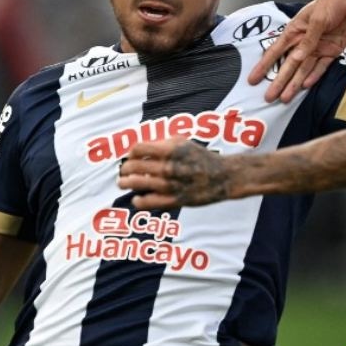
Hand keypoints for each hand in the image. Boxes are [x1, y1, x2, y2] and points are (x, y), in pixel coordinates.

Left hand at [118, 139, 237, 208]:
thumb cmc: (201, 157)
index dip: (131, 152)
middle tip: (124, 171)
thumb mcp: (184, 142)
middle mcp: (169, 167)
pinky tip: (137, 198)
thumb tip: (142, 147)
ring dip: (126, 183)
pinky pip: (148, 203)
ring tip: (123, 183)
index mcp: (170, 150)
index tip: (132, 156)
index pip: (138, 148)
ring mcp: (171, 185)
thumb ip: (162, 142)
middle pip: (134, 166)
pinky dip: (138, 201)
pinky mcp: (175, 200)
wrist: (223, 177)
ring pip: (137, 183)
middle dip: (125, 168)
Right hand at [249, 0, 345, 102]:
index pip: (275, 51)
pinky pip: (321, 67)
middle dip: (278, 81)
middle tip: (269, 96)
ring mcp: (318, 47)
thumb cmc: (332, 1)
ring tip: (284, 98)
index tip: (253, 78)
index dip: (264, 66)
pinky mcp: (332, 51)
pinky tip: (304, 86)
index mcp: (295, 30)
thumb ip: (308, 40)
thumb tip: (296, 58)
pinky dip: (314, 77)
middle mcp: (304, 41)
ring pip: (303, 70)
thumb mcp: (317, 19)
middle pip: (288, 65)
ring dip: (294, 84)